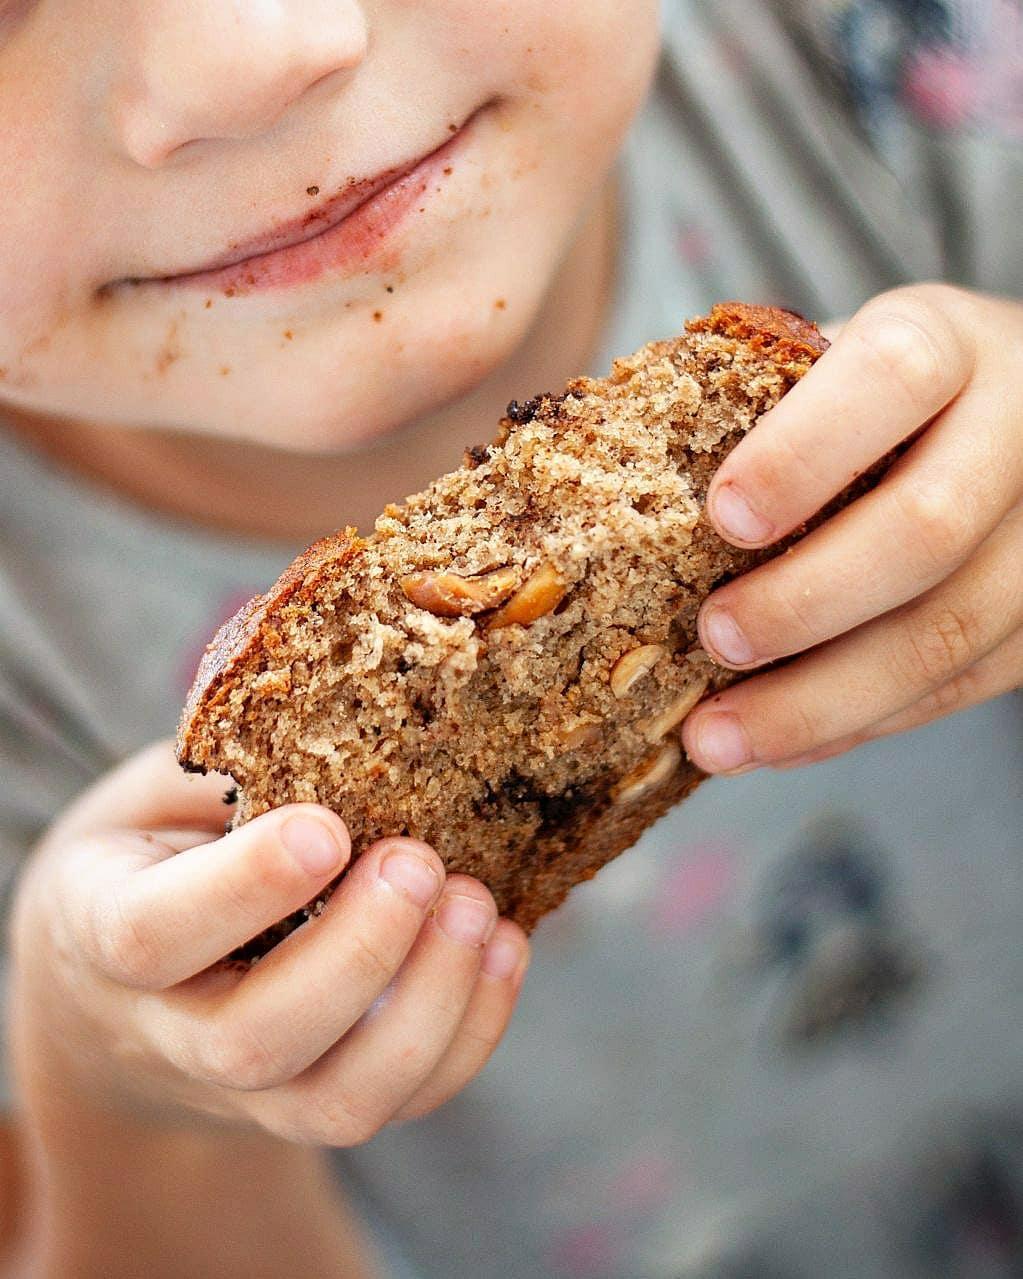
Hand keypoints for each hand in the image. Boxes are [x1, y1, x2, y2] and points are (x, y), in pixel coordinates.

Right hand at [11, 741, 529, 1144]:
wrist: (116, 997)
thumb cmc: (150, 860)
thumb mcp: (149, 798)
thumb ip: (220, 770)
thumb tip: (339, 716)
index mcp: (101, 933)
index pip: (152, 936)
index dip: (245, 888)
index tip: (328, 827)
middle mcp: (168, 1035)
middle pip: (254, 1041)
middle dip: (358, 952)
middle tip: (419, 861)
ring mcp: (245, 1092)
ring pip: (337, 1101)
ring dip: (429, 1003)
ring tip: (477, 905)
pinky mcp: (314, 1105)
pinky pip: (401, 1102)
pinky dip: (469, 1032)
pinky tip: (502, 947)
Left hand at [682, 284, 1022, 773]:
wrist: (1012, 414)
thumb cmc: (876, 395)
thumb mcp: (830, 362)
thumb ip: (755, 400)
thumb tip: (612, 478)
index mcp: (950, 341)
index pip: (892, 377)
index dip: (802, 454)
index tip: (720, 518)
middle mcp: (1020, 426)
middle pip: (927, 528)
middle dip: (804, 601)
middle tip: (712, 640)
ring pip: (947, 633)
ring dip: (821, 702)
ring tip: (718, 740)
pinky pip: (958, 688)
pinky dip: (858, 725)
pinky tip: (779, 746)